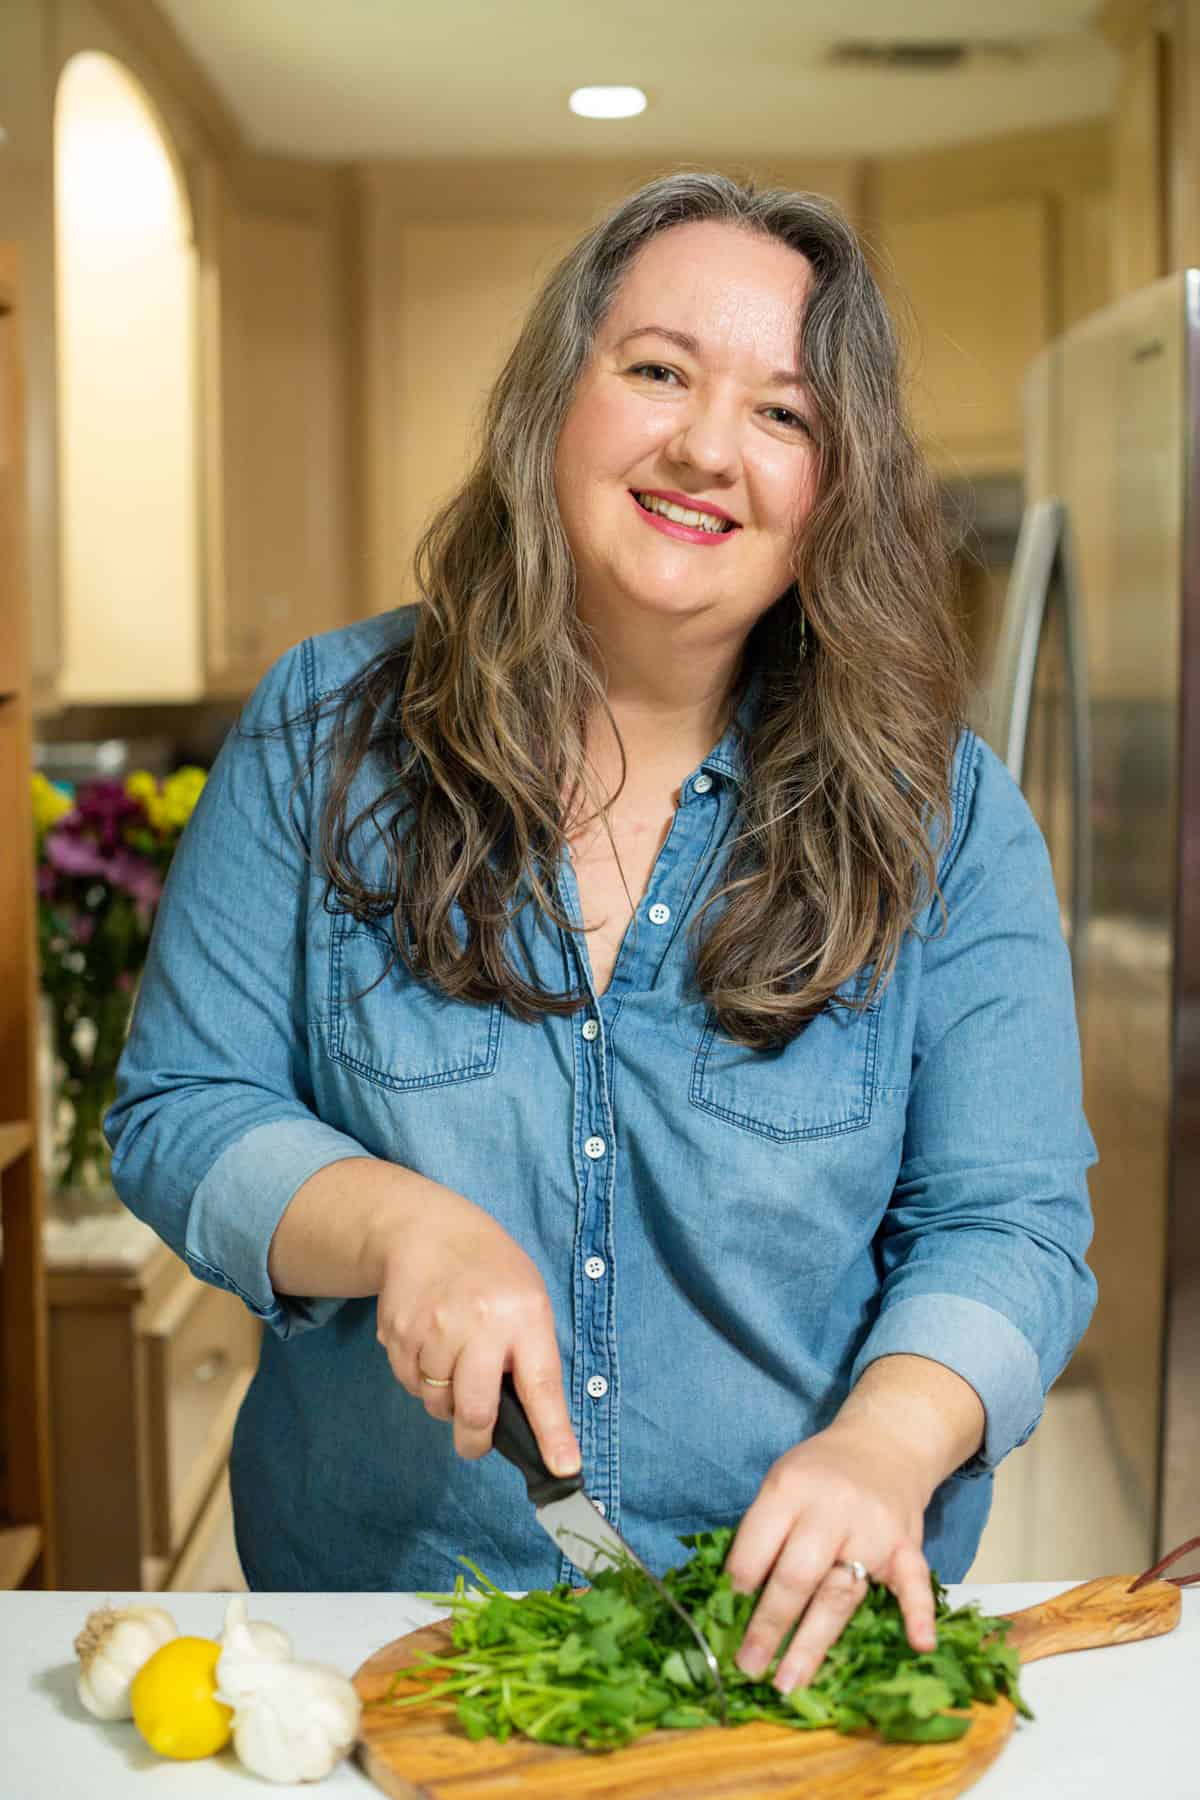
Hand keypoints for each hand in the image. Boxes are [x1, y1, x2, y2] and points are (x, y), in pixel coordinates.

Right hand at [374, 1189, 580, 1477]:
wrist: (427, 1230)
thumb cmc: (490, 1272)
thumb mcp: (527, 1298)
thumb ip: (530, 1355)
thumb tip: (530, 1424)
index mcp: (524, 1314)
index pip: (542, 1385)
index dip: (553, 1433)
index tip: (564, 1469)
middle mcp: (480, 1321)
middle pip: (476, 1410)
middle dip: (476, 1439)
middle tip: (476, 1440)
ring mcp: (434, 1326)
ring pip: (436, 1402)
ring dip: (445, 1399)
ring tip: (453, 1360)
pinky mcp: (398, 1331)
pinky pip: (409, 1384)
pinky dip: (419, 1379)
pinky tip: (428, 1344)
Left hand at [723, 1422, 937, 1693]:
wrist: (883, 1443)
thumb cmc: (820, 1473)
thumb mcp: (781, 1482)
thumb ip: (763, 1531)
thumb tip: (733, 1600)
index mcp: (791, 1487)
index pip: (757, 1544)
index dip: (738, 1585)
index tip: (723, 1620)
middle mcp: (832, 1508)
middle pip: (796, 1575)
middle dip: (768, 1626)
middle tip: (748, 1666)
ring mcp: (873, 1529)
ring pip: (841, 1592)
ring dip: (814, 1642)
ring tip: (790, 1682)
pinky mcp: (906, 1545)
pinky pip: (915, 1581)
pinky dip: (919, 1613)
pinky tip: (920, 1645)